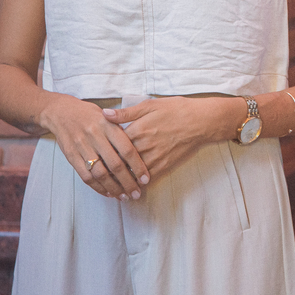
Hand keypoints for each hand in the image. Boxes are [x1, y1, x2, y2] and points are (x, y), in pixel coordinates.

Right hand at [38, 94, 148, 199]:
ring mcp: (82, 147)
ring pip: (100, 173)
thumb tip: (140, 151)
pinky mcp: (71, 156)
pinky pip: (86, 176)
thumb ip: (121, 132)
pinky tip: (108, 192)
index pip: (127, 149)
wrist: (61, 112)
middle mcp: (95, 136)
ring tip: (124, 196)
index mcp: (108, 125)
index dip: (138, 166)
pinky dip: (98, 187)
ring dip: (114, 188)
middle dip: (128, 182)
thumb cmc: (90, 114)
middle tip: (137, 193)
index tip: (146, 179)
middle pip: (115, 165)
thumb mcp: (109, 116)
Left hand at [102, 96, 233, 182]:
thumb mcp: (151, 105)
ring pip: (132, 174)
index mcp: (138, 130)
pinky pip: (147, 178)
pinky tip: (132, 189)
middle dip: (107, 171)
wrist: (202, 121)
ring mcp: (155, 157)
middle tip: (96, 178)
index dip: (101, 152)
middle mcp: (144, 146)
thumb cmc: (177, 109)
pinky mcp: (165, 164)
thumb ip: (126, 112)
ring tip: (110, 189)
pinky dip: (137, 185)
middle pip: (119, 163)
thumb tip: (105, 114)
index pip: (113, 145)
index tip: (92, 156)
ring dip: (120, 182)